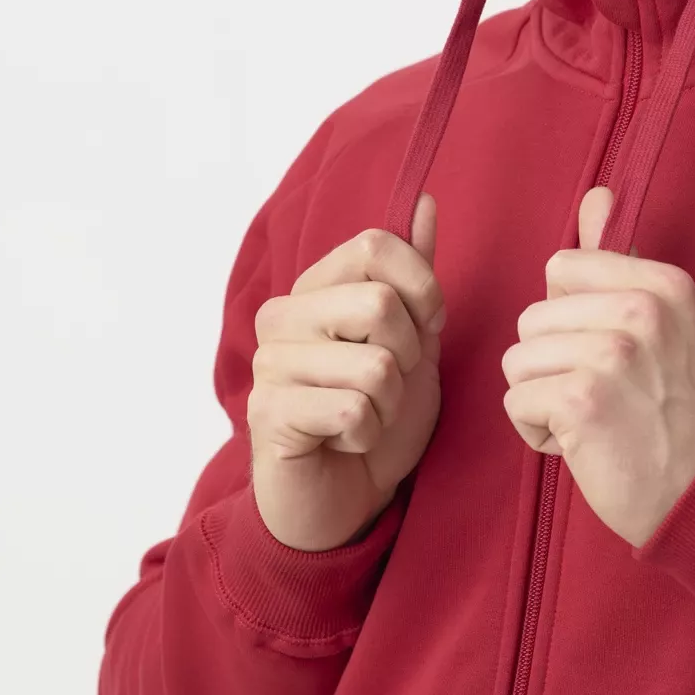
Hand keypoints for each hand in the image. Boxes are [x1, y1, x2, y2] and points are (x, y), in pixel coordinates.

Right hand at [247, 192, 447, 550]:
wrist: (349, 494)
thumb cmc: (380, 410)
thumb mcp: (414, 335)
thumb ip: (415, 269)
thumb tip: (423, 200)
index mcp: (316, 286)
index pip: (375, 246)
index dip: (422, 288)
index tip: (426, 327)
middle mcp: (282, 316)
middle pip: (378, 303)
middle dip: (408, 354)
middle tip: (389, 383)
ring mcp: (269, 364)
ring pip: (373, 364)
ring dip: (390, 402)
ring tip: (366, 414)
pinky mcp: (268, 414)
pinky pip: (353, 411)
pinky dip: (368, 434)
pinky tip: (345, 440)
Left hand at [500, 187, 694, 548]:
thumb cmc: (684, 411)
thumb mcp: (673, 324)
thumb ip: (624, 262)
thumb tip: (596, 195)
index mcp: (663, 284)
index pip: (563, 268)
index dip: (569, 316)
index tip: (604, 350)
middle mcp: (640, 310)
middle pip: (534, 317)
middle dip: (552, 362)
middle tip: (600, 395)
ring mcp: (610, 354)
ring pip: (518, 358)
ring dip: (541, 396)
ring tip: (589, 418)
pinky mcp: (581, 400)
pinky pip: (517, 399)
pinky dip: (536, 430)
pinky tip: (577, 443)